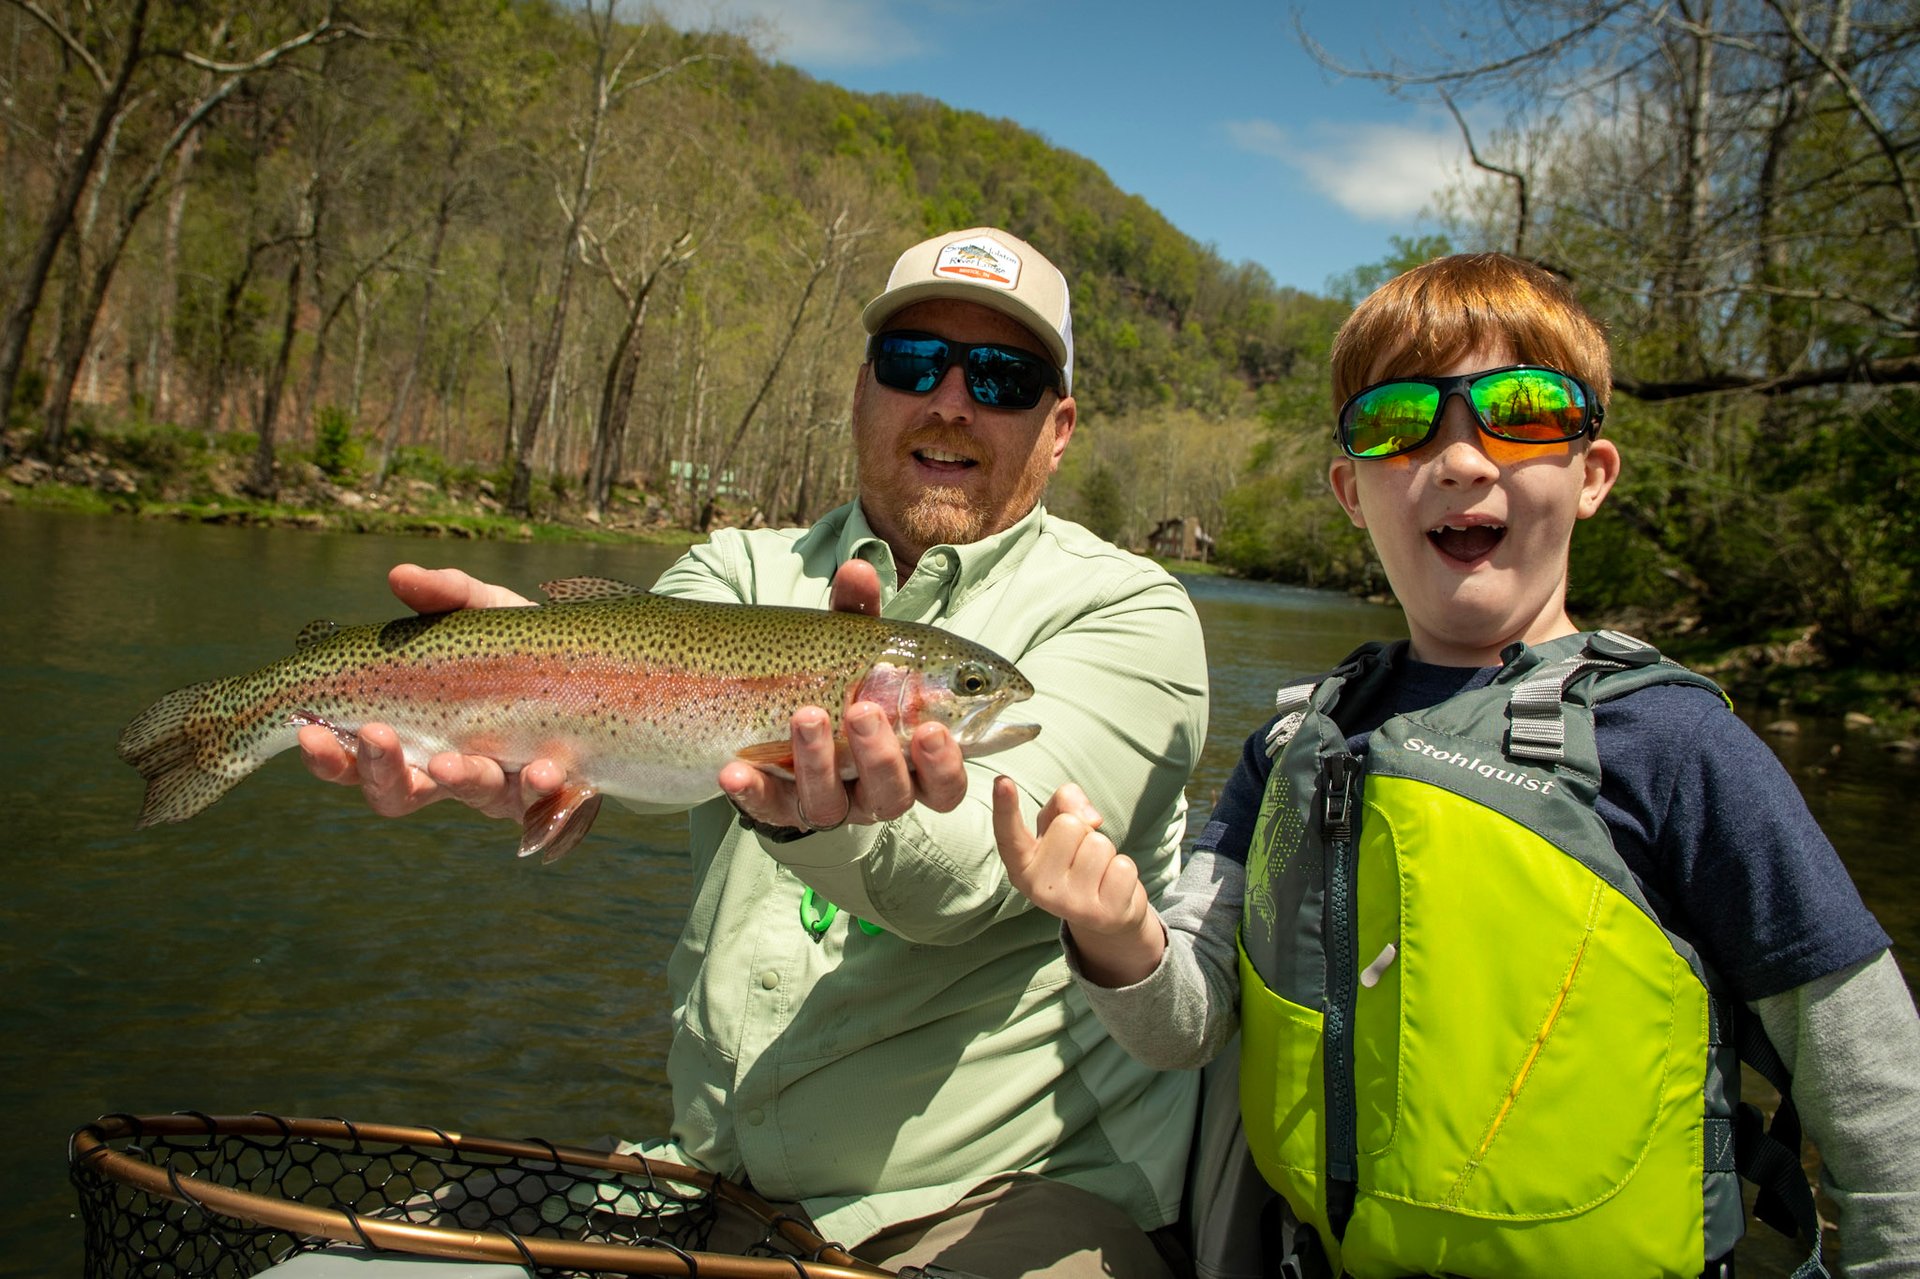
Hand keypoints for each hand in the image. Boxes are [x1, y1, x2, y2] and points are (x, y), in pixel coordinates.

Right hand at [296, 563, 557, 820]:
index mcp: (418, 729)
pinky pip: (542, 801)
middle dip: (379, 770)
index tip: (309, 728)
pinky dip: (539, 788)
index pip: (358, 755)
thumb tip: (398, 576)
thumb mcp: (488, 611)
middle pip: (397, 792)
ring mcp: (502, 782)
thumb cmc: (528, 644)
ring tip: (451, 762)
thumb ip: (447, 595)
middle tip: (377, 737)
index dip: (329, 753)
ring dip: (458, 780)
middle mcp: (452, 765)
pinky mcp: (552, 790)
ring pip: (469, 797)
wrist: (609, 666)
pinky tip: (544, 770)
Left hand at [717, 559, 968, 830]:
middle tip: (863, 711)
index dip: (946, 764)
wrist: (780, 711)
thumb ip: (859, 613)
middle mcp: (875, 789)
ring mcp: (827, 799)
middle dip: (880, 756)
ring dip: (818, 762)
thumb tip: (858, 570)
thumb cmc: (840, 677)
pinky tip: (734, 769)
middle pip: (892, 794)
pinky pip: (766, 808)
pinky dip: (753, 791)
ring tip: (805, 714)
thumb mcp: (852, 644)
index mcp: (911, 760)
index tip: (934, 730)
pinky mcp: (778, 805)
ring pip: (831, 804)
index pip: (945, 781)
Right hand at [992, 777, 1164, 987]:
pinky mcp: (1102, 915)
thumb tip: (1092, 818)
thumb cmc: (1077, 860)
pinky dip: (1124, 870)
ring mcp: (1069, 905)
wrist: (1105, 916)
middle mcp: (1038, 888)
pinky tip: (1112, 887)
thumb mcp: (1059, 828)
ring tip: (1097, 872)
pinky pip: (1123, 866)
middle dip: (1084, 832)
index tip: (1002, 781)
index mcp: (1022, 865)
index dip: (1004, 808)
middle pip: (1069, 825)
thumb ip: (1064, 803)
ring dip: (1105, 852)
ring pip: (1098, 844)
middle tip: (1081, 855)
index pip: (1009, 835)